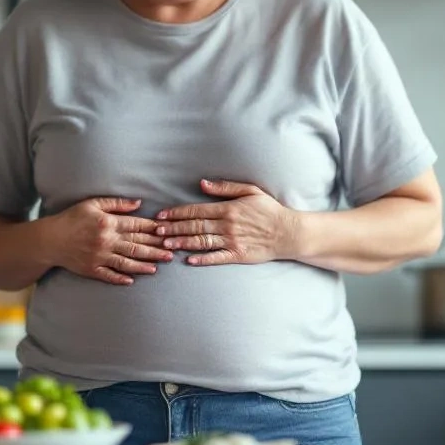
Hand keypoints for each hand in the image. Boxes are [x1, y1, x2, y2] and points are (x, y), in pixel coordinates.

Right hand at [46, 197, 171, 284]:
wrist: (50, 240)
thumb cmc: (71, 218)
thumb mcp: (92, 204)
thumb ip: (116, 203)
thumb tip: (139, 204)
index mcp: (108, 223)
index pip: (136, 226)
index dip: (153, 228)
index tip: (167, 230)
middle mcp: (106, 241)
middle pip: (136, 244)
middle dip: (155, 248)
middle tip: (171, 251)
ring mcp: (99, 257)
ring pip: (127, 262)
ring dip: (144, 265)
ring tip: (158, 266)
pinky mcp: (92, 270)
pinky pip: (109, 276)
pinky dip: (121, 278)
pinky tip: (133, 280)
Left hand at [155, 179, 298, 265]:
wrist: (288, 232)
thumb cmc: (269, 210)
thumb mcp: (250, 191)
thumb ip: (225, 188)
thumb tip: (202, 184)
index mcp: (228, 208)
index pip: (196, 210)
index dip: (177, 213)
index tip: (162, 215)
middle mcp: (227, 225)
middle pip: (195, 226)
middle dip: (174, 228)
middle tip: (156, 231)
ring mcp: (232, 241)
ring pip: (202, 242)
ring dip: (182, 243)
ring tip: (166, 244)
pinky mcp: (238, 255)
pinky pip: (217, 258)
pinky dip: (202, 259)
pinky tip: (189, 260)